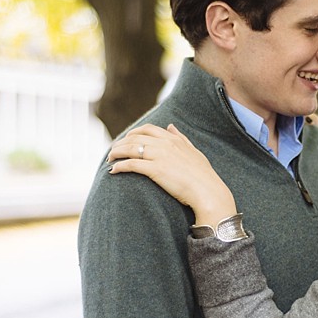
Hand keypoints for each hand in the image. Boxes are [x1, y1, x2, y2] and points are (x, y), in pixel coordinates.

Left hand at [107, 124, 237, 224]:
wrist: (208, 192)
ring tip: (109, 160)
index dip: (133, 133)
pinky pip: (131, 164)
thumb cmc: (203, 175)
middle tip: (113, 151)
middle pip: (135, 138)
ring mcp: (160, 156)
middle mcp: (165, 144)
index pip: (147, 129)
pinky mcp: (155, 170)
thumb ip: (181, 138)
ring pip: (130, 149)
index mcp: (173, 139)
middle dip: (121, 143)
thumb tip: (170, 126)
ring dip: (116, 153)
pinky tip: (113, 170)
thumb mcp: (193, 151)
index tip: (126, 140)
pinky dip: (120, 166)